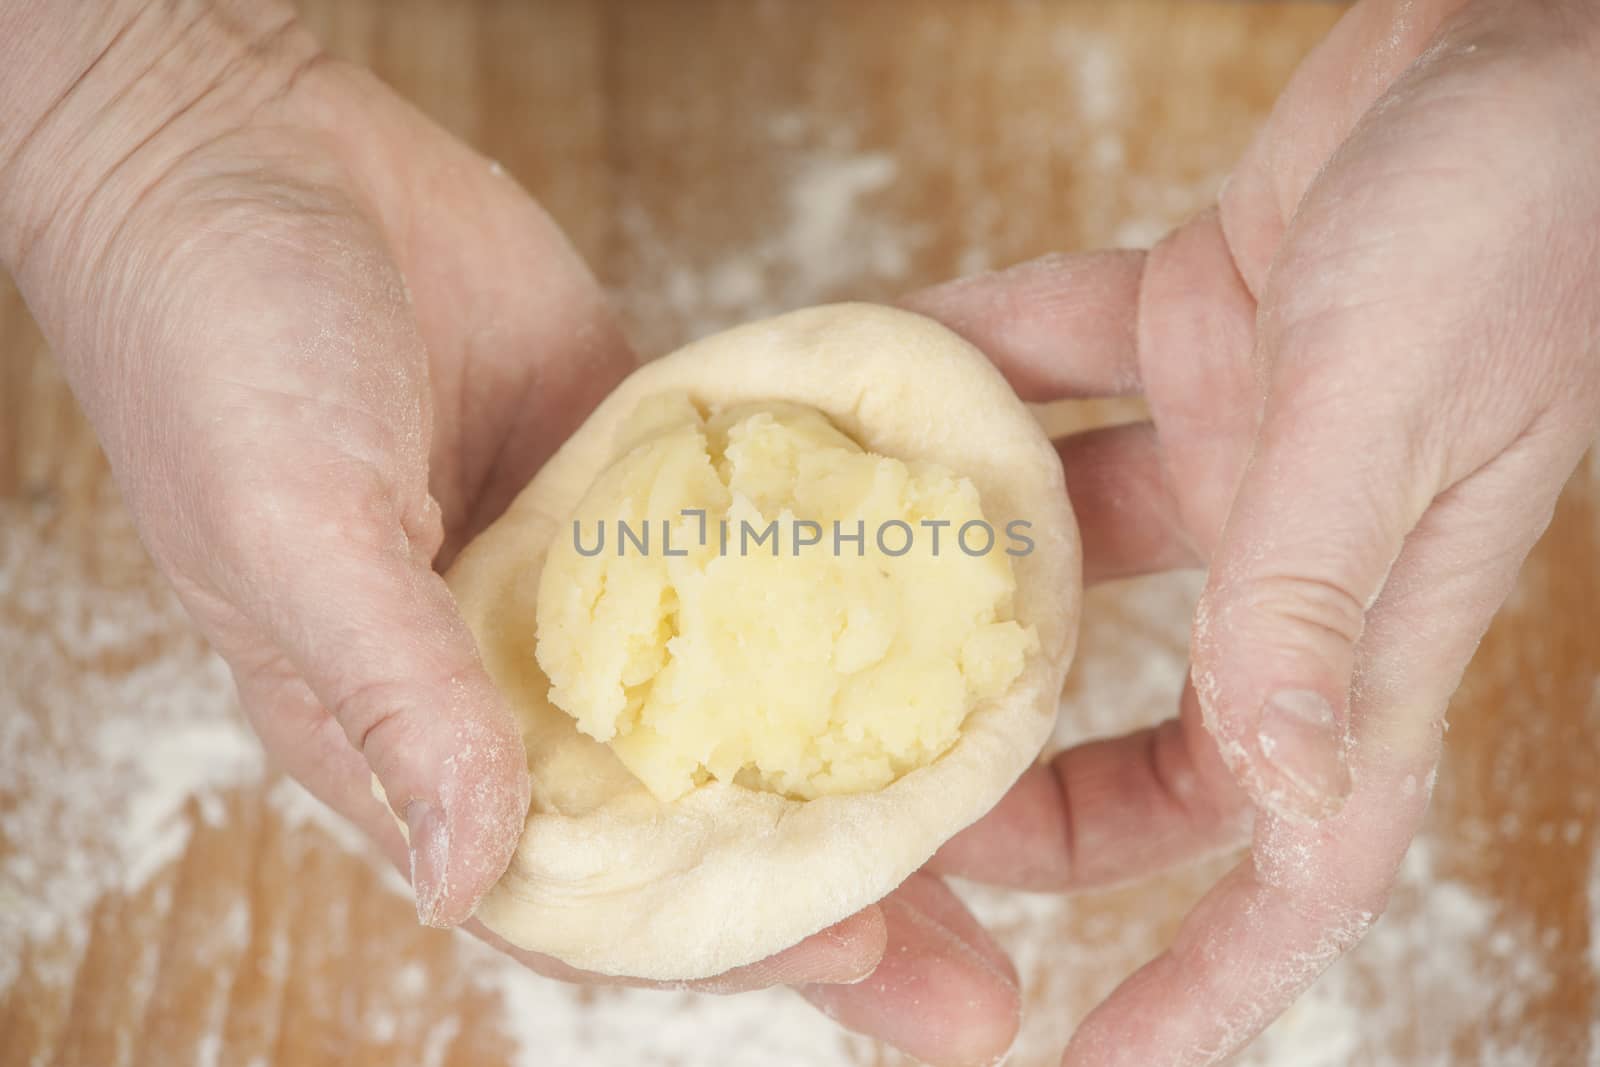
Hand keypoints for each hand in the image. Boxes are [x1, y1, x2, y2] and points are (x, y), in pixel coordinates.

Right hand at [0, 2, 894, 994]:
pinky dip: (842, 591)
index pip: (585, 882)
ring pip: (749, 701)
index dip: (723, 936)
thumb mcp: (289, 530)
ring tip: (1011, 824)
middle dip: (835, 897)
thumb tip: (467, 875)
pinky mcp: (647, 480)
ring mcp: (599, 583)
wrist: (254, 166)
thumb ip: (390, 695)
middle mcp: (522, 681)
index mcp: (417, 735)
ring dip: (866, 768)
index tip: (871, 956)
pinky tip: (946, 628)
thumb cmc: (221, 356)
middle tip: (980, 984)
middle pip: (697, 821)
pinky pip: (762, 551)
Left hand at [895, 0, 1599, 1060]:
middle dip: (1030, 790)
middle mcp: (1301, 548)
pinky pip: (1051, 369)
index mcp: (1372, 610)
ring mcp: (1246, 436)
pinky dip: (969, 374)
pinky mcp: (1198, 323)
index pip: (1296, 847)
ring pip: (1075, 558)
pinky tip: (869, 379)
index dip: (1204, 972)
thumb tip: (1269, 786)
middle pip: (1149, 729)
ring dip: (964, 578)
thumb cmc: (1522, 210)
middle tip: (890, 818)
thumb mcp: (1400, 411)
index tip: (1091, 1058)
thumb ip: (1318, 590)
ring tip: (829, 601)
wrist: (1535, 32)